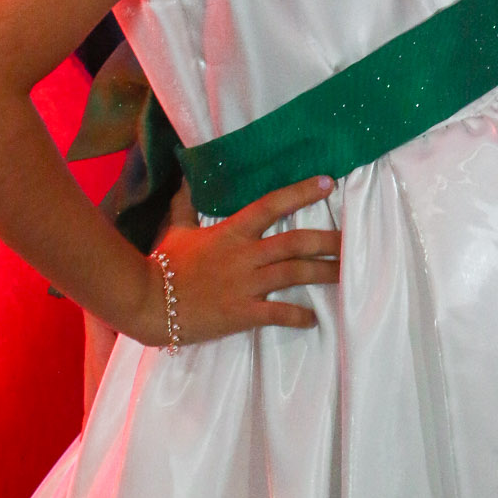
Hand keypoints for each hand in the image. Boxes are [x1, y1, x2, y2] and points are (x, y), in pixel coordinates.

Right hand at [130, 172, 341, 345]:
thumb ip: (187, 205)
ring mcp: (245, 285)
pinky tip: (313, 319)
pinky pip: (278, 314)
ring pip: (294, 274)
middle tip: (350, 241)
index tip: (328, 183)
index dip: (301, 192)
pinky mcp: (242, 313)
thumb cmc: (163, 265)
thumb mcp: (177, 230)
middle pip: (295, 243)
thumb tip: (186, 178)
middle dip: (326, 241)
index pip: (272, 204)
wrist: (148, 303)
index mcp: (232, 231)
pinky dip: (298, 316)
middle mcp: (245, 255)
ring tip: (345, 273)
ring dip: (323, 273)